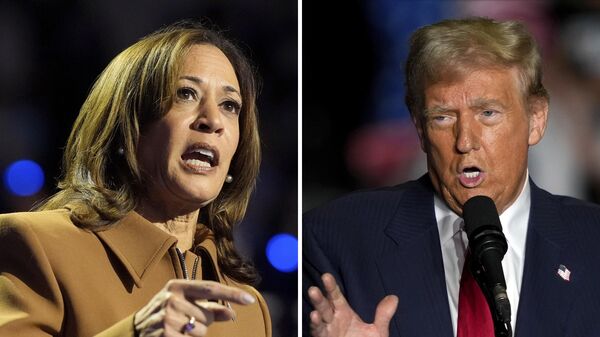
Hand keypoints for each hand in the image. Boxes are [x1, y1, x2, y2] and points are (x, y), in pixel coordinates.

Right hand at [134, 279, 255, 336]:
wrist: (136, 330)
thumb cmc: (166, 312)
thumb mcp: (184, 302)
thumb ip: (209, 307)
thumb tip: (232, 314)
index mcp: (178, 286)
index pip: (211, 289)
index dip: (231, 294)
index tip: (249, 300)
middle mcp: (172, 299)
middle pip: (207, 314)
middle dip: (203, 321)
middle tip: (186, 321)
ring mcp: (168, 318)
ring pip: (202, 330)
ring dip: (195, 333)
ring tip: (179, 329)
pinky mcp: (167, 335)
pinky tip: (176, 336)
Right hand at [308, 273, 397, 336]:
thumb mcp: (377, 332)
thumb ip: (383, 315)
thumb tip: (394, 298)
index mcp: (344, 313)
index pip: (336, 297)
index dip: (331, 287)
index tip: (326, 276)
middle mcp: (333, 320)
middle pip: (325, 305)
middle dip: (319, 297)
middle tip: (315, 287)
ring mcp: (327, 331)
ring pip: (319, 317)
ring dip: (315, 307)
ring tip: (313, 296)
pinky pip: (317, 332)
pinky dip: (315, 324)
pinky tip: (314, 316)